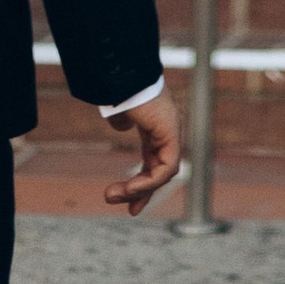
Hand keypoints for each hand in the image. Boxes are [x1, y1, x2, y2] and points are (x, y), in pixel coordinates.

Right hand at [101, 93, 179, 215]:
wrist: (122, 73)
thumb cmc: (119, 85)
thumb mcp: (120, 107)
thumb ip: (124, 118)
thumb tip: (123, 125)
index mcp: (157, 123)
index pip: (155, 159)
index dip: (143, 181)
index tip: (128, 198)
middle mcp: (168, 128)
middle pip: (161, 169)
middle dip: (144, 191)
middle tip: (131, 210)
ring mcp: (172, 130)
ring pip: (164, 172)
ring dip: (140, 190)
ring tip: (112, 196)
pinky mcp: (171, 133)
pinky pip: (166, 168)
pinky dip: (149, 182)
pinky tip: (131, 189)